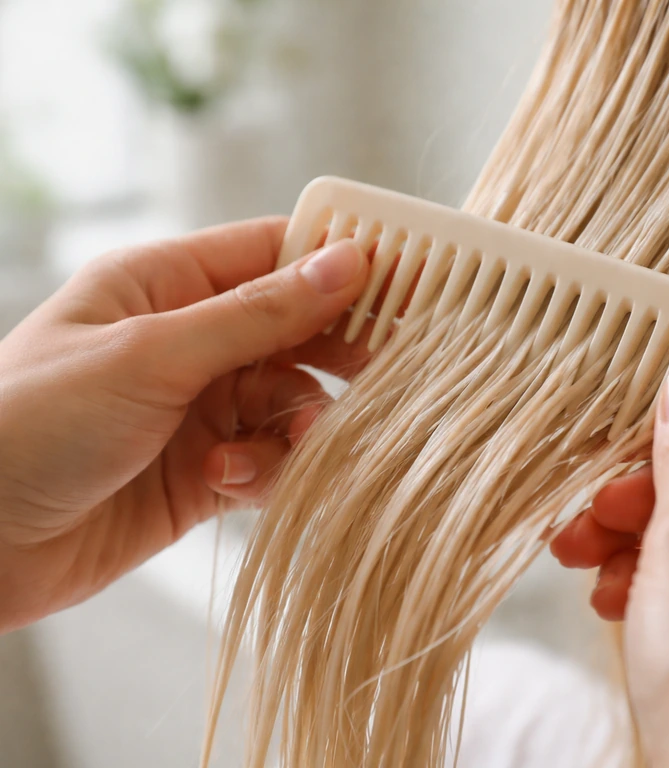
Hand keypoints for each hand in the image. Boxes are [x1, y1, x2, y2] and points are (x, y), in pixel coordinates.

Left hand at [0, 219, 372, 632]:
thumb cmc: (32, 423)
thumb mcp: (151, 355)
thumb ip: (256, 316)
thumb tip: (346, 264)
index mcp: (166, 285)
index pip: (274, 253)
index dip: (340, 263)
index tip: (406, 281)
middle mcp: (191, 341)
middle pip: (297, 332)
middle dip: (336, 358)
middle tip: (382, 377)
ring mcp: (201, 408)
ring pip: (294, 403)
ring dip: (300, 428)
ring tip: (292, 449)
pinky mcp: (208, 472)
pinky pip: (271, 459)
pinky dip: (268, 472)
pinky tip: (230, 483)